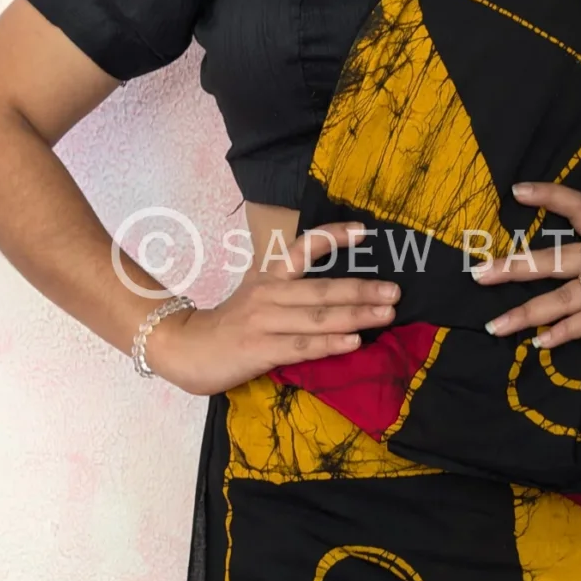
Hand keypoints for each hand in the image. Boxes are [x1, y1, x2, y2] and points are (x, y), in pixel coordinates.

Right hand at [143, 222, 401, 395]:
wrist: (184, 348)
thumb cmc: (230, 326)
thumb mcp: (257, 297)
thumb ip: (291, 292)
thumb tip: (339, 294)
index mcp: (268, 277)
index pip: (302, 248)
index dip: (332, 237)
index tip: (364, 231)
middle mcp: (268, 294)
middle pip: (321, 289)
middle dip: (362, 290)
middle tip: (395, 291)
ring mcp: (264, 322)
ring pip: (317, 317)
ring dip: (355, 315)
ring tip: (386, 314)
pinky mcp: (260, 349)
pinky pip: (302, 346)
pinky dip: (330, 344)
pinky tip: (354, 342)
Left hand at [469, 181, 580, 353]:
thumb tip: (552, 287)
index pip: (580, 206)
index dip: (550, 196)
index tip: (516, 191)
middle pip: (557, 256)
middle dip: (514, 266)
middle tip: (478, 273)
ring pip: (567, 294)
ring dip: (528, 312)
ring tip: (496, 325)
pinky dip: (564, 331)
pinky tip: (541, 341)